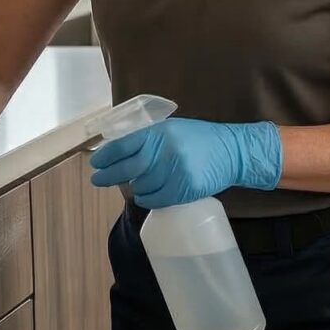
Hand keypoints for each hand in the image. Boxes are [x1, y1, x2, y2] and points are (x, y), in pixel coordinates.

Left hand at [87, 118, 282, 208]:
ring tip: (137, 185)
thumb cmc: (201, 139)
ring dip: (135, 188)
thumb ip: (149, 138)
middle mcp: (166, 151)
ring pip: (142, 186)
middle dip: (108, 176)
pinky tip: (147, 195)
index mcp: (160, 133)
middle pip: (128, 168)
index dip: (106, 156)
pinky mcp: (184, 189)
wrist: (233, 152)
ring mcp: (176, 171)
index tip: (96, 163)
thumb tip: (118, 152)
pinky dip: (147, 199)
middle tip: (97, 180)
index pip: (124, 145)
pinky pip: (156, 199)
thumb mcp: (173, 129)